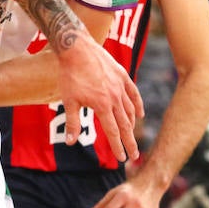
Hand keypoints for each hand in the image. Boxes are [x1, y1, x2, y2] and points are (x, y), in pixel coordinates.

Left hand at [56, 32, 143, 161]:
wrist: (77, 48)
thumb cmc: (70, 75)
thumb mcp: (69, 101)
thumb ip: (72, 123)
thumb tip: (71, 143)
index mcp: (102, 105)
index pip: (113, 131)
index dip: (118, 146)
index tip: (122, 159)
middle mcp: (115, 97)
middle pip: (125, 124)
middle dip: (129, 141)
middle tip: (134, 156)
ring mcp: (120, 86)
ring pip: (129, 110)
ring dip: (132, 125)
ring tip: (132, 136)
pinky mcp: (122, 75)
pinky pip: (133, 93)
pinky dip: (137, 104)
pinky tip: (139, 114)